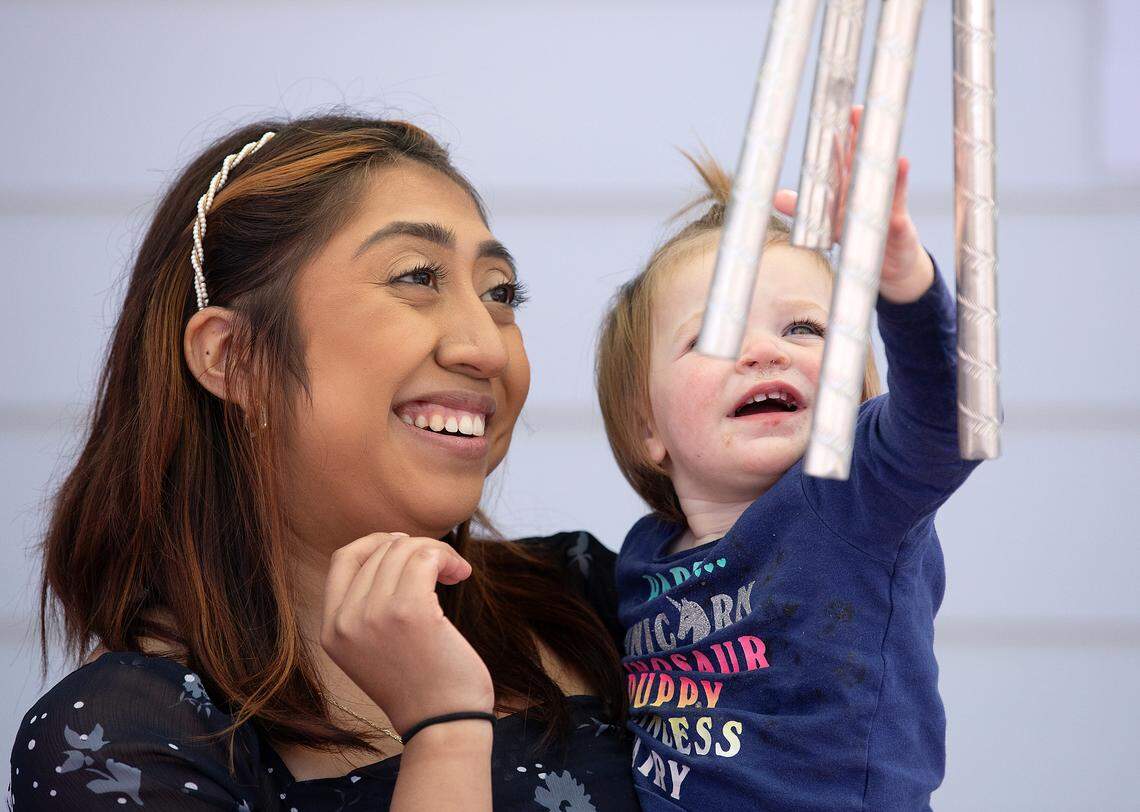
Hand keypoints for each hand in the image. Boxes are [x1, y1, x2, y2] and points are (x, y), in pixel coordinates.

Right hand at [319, 533, 494, 734]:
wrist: (442, 725)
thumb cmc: (421, 685)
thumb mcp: (374, 648)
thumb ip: (368, 608)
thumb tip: (394, 548)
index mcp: (331, 630)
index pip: (343, 559)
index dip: (375, 543)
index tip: (406, 547)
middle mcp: (346, 621)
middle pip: (380, 551)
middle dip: (416, 548)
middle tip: (443, 567)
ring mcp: (375, 615)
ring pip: (405, 549)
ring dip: (437, 552)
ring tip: (455, 572)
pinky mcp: (411, 612)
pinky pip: (426, 557)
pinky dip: (447, 557)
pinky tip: (460, 574)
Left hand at [774, 105, 933, 303]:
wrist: (891, 265)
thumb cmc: (859, 236)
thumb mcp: (830, 225)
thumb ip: (806, 211)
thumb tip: (777, 198)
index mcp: (849, 188)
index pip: (842, 160)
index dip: (837, 139)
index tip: (832, 116)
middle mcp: (867, 190)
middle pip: (863, 160)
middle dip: (860, 136)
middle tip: (856, 112)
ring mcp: (885, 204)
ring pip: (882, 176)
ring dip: (880, 155)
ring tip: (879, 136)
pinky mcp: (898, 223)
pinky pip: (897, 202)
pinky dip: (899, 184)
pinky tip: (902, 164)